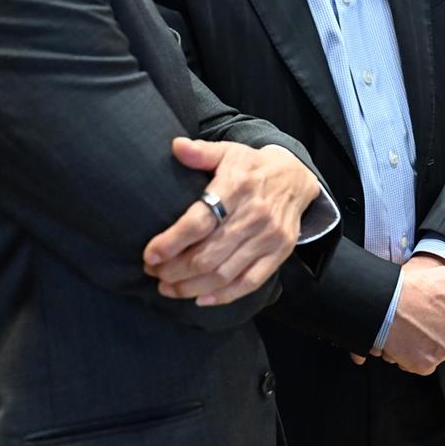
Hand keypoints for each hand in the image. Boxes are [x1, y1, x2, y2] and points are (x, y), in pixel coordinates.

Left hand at [144, 139, 320, 305]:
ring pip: (224, 274)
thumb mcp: (228, 151)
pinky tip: (199, 298)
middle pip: (207, 255)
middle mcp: (254, 215)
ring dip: (191, 287)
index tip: (149, 255)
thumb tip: (176, 146)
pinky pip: (249, 282)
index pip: (199, 222)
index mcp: (237, 187)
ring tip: (168, 288)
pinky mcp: (279, 253)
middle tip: (154, 274)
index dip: (171, 242)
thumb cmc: (251, 167)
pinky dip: (223, 296)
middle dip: (174, 270)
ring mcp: (269, 237)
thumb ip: (201, 152)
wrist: (295, 178)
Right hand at [375, 254, 444, 375]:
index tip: (437, 316)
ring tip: (410, 330)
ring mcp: (441, 353)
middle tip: (421, 321)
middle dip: (440, 333)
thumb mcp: (444, 276)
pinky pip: (424, 365)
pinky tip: (405, 343)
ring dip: (427, 345)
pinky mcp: (425, 365)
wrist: (386, 302)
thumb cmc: (414, 286)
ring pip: (438, 353)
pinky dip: (414, 358)